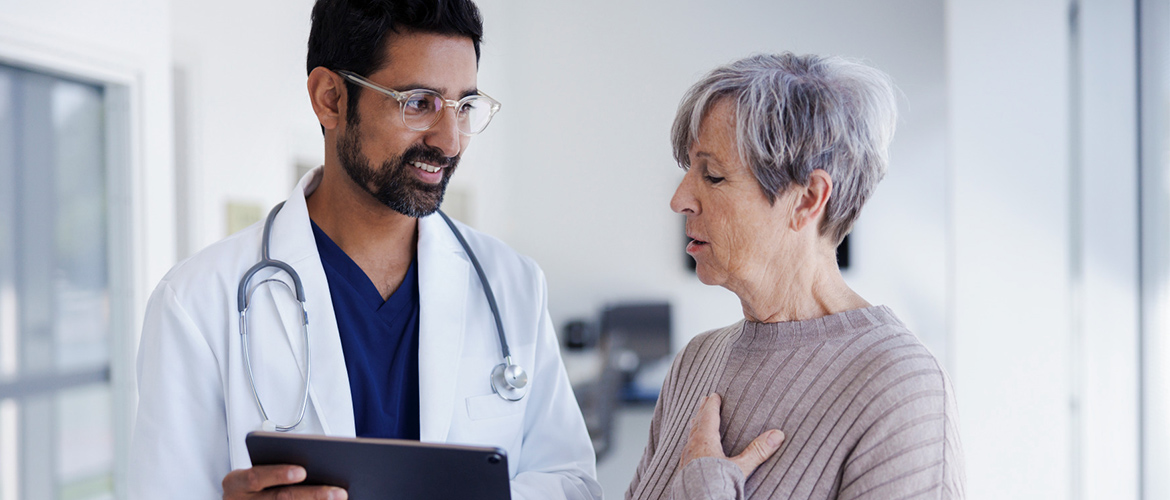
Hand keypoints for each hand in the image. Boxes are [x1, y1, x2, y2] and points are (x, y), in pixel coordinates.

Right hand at [222, 465, 346, 499]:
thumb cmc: (256, 487)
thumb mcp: (258, 475)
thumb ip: (280, 470)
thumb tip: (319, 466)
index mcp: (236, 483)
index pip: (256, 477)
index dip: (279, 474)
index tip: (303, 471)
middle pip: (279, 499)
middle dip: (312, 495)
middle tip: (339, 492)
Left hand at [678, 393, 784, 478]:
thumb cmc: (717, 483)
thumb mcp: (741, 468)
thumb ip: (758, 451)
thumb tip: (777, 435)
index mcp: (705, 441)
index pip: (708, 417)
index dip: (712, 405)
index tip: (714, 395)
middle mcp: (693, 446)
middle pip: (697, 423)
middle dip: (702, 411)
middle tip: (703, 400)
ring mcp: (686, 458)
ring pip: (690, 436)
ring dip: (695, 425)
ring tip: (697, 420)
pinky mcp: (684, 470)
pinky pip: (687, 449)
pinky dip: (691, 441)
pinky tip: (692, 448)